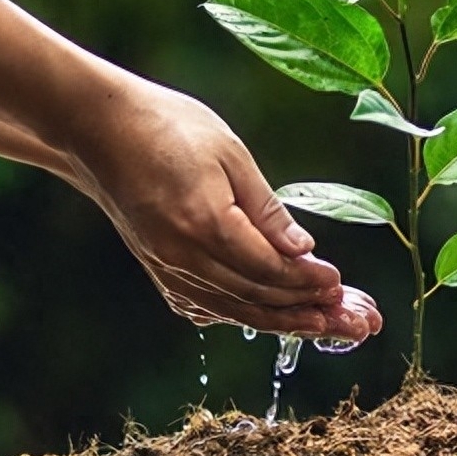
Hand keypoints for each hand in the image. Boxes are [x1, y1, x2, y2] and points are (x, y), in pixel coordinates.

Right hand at [65, 71, 381, 341]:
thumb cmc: (169, 127)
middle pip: (256, 299)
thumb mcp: (230, 155)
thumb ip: (266, 210)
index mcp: (204, 223)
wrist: (100, 129)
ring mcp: (166, 268)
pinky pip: (208, 305)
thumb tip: (303, 251)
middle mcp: (182, 256)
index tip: (340, 285)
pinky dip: (245, 314)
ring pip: (235, 310)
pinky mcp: (160, 270)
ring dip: (284, 322)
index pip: (268, 269)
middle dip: (309, 314)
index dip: (308, 282)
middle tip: (355, 324)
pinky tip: (275, 318)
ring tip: (327, 328)